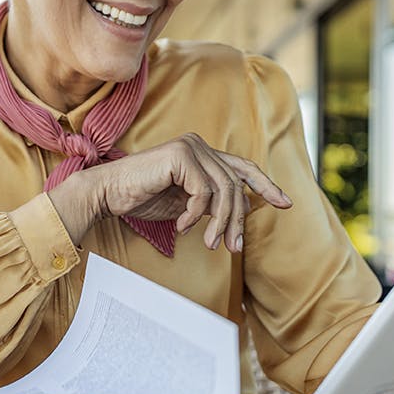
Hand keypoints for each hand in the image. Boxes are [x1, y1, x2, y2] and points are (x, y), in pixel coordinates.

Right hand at [49, 133, 292, 251]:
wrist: (108, 194)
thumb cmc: (142, 199)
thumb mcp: (185, 203)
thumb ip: (211, 202)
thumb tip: (241, 210)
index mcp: (202, 153)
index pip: (242, 168)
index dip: (266, 185)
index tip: (285, 204)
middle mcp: (199, 144)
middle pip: (236, 185)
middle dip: (237, 220)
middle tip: (234, 249)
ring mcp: (191, 146)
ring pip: (224, 190)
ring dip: (220, 224)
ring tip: (210, 245)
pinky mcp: (181, 155)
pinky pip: (203, 192)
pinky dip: (196, 215)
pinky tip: (183, 227)